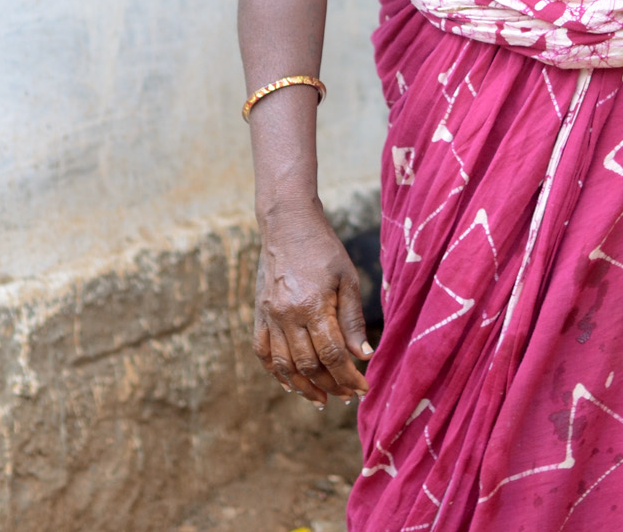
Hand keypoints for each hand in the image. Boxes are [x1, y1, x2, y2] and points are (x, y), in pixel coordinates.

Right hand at [253, 199, 371, 407]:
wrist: (287, 223)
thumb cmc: (323, 248)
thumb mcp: (347, 277)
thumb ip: (352, 319)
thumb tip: (363, 355)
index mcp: (313, 305)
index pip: (332, 355)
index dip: (348, 377)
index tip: (362, 388)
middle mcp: (288, 315)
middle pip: (309, 365)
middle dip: (331, 385)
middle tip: (347, 396)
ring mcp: (270, 315)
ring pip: (284, 366)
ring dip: (303, 387)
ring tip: (321, 399)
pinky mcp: (259, 313)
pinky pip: (263, 352)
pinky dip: (276, 372)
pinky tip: (291, 382)